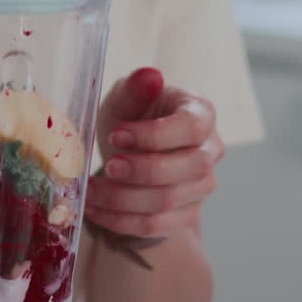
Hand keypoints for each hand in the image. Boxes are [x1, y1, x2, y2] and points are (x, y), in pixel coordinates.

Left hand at [85, 67, 224, 241]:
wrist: (128, 154)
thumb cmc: (130, 119)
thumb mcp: (125, 98)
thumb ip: (135, 87)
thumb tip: (150, 75)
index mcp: (201, 113)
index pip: (191, 128)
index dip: (154, 136)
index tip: (117, 136)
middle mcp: (210, 150)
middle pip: (188, 168)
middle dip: (142, 171)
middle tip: (108, 166)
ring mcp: (202, 185)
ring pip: (168, 201)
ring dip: (122, 199)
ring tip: (90, 190)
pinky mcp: (186, 215)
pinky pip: (155, 226)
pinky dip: (120, 221)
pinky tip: (95, 209)